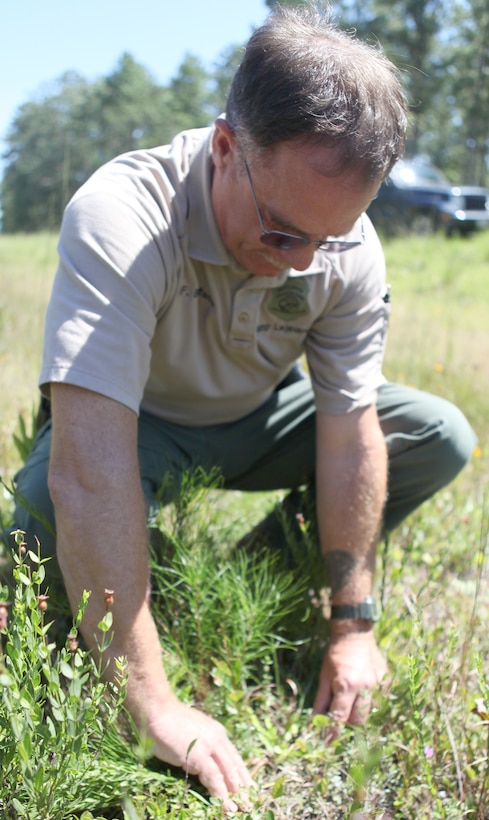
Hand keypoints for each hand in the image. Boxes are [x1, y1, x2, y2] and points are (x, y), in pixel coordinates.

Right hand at [147, 695, 252, 811]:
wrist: (158, 710)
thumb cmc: (169, 721)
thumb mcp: (192, 731)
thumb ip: (202, 744)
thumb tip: (203, 760)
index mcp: (217, 732)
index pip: (234, 758)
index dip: (242, 775)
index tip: (248, 788)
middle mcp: (218, 738)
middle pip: (235, 767)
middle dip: (243, 787)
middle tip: (250, 803)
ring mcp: (210, 746)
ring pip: (228, 774)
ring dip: (236, 795)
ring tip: (241, 809)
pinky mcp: (199, 756)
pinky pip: (214, 779)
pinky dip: (221, 795)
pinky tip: (225, 806)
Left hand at [312, 629, 388, 733]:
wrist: (355, 634)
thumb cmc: (335, 656)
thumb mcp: (324, 677)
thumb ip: (321, 701)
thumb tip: (315, 723)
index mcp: (346, 685)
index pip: (339, 718)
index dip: (333, 732)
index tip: (328, 742)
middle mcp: (365, 687)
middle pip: (358, 721)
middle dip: (348, 721)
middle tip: (341, 710)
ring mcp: (379, 685)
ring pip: (371, 714)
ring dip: (360, 712)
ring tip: (353, 698)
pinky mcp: (387, 682)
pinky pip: (380, 702)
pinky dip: (370, 701)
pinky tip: (364, 689)